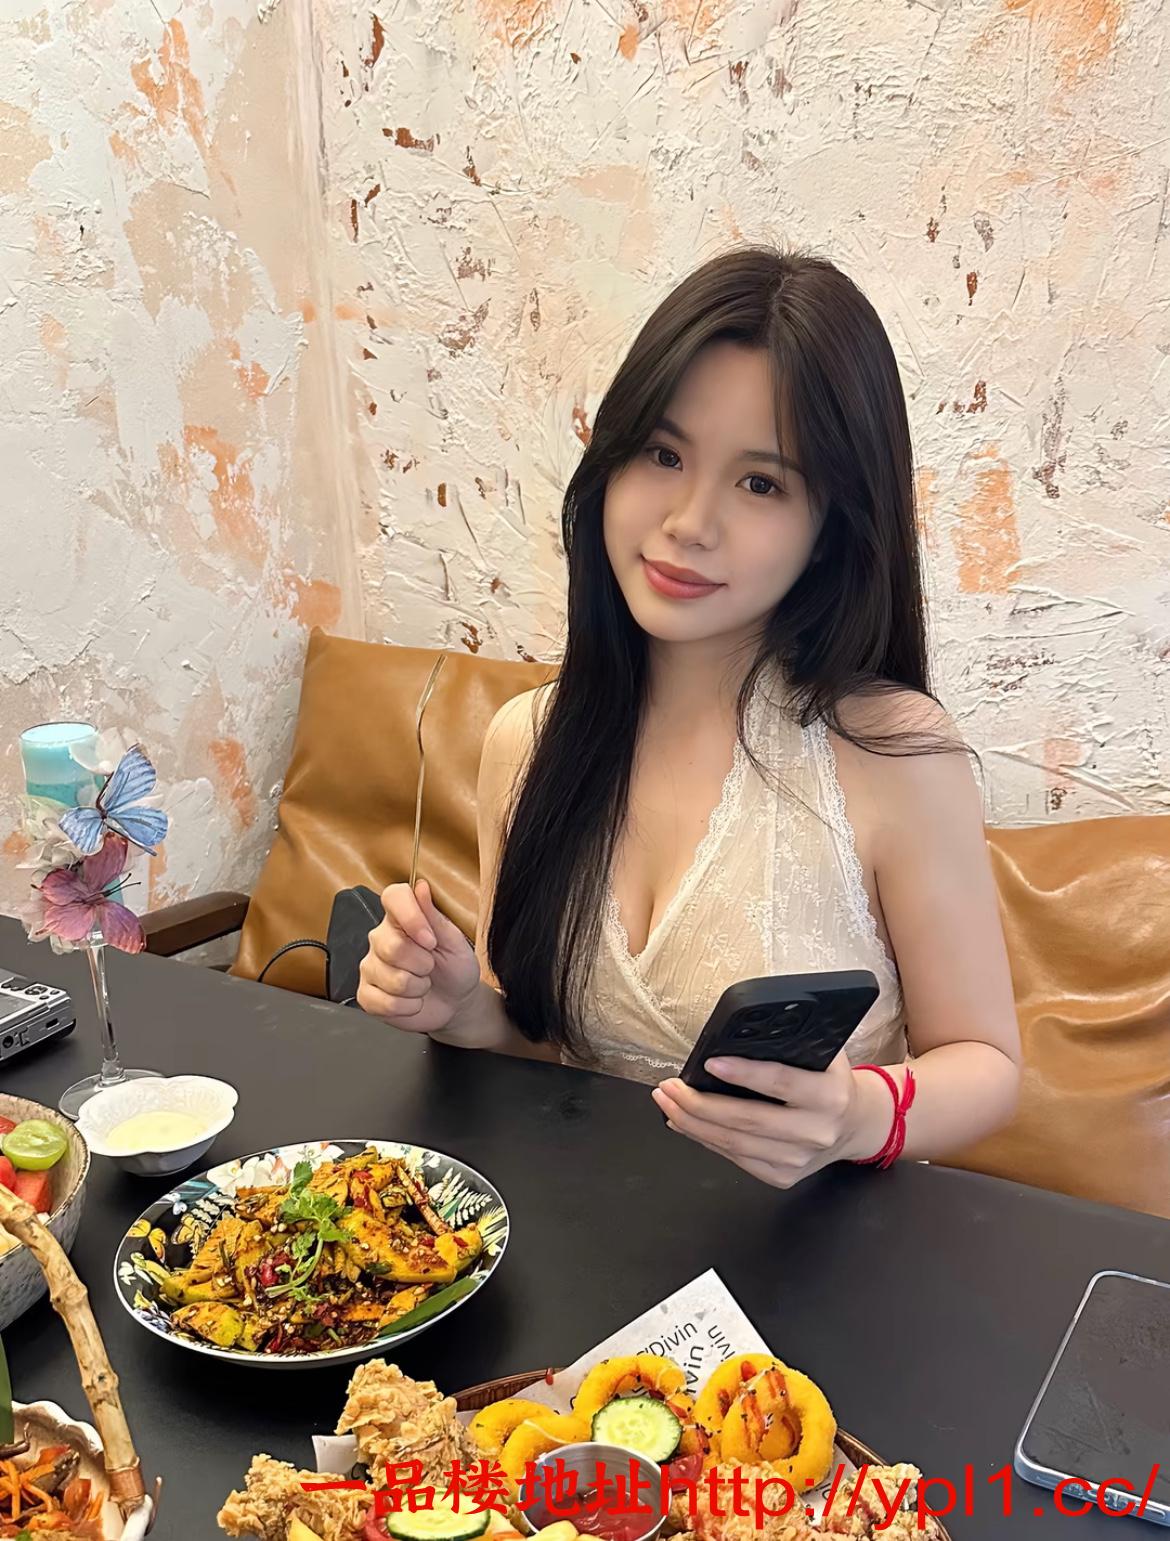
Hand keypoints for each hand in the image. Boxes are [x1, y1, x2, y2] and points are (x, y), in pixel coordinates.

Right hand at [357, 880, 480, 1035]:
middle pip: (393, 947)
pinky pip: (383, 1003)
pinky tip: (412, 1001)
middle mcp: (380, 939)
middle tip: (431, 967)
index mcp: (402, 919)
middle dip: (423, 964)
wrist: (455, 1002)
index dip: (411, 917)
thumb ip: (435, 916)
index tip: (431, 940)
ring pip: (391, 978)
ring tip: (423, 984)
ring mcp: (370, 967)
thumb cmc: (455, 967)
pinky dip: (406, 1007)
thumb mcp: (454, 942)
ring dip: (418, 987)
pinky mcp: (367, 995)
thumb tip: (421, 886)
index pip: (393, 897)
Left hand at [651, 1051, 889, 1189]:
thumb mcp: (823, 1056)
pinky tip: (685, 1123)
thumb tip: (732, 1038)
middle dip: (699, 1103)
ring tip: (666, 1102)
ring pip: (735, 1143)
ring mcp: (799, 1160)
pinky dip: (706, 1140)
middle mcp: (816, 1131)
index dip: (743, 1073)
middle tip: (668, 1087)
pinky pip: (736, 1158)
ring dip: (693, 1123)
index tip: (709, 1063)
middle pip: (747, 1120)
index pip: (781, 1082)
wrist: (855, 1124)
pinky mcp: (783, 1177)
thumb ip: (789, 1047)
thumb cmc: (829, 1081)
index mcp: (829, 1095)